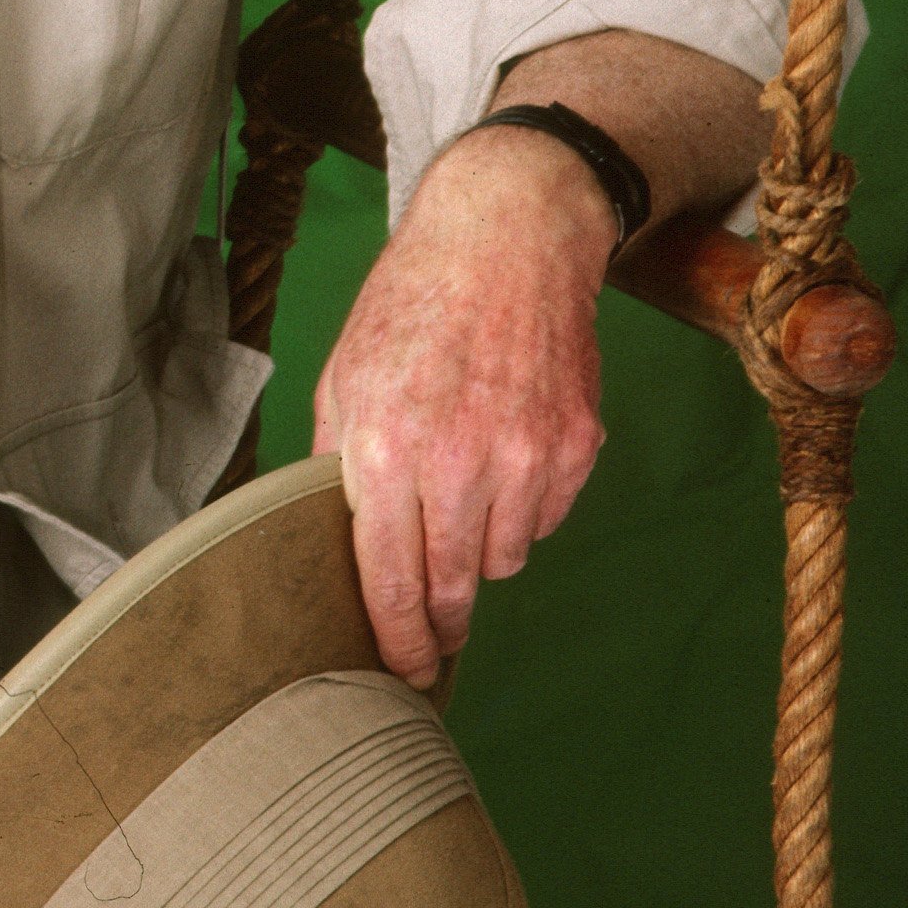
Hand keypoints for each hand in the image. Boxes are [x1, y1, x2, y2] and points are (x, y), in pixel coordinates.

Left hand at [314, 125, 611, 687]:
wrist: (507, 238)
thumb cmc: (413, 303)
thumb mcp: (343, 375)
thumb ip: (334, 464)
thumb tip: (330, 543)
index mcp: (386, 448)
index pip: (392, 581)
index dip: (398, 640)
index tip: (402, 670)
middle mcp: (459, 462)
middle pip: (455, 588)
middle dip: (442, 620)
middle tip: (434, 631)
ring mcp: (527, 457)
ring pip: (505, 559)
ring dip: (481, 548)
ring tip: (464, 491)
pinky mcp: (577, 446)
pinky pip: (546, 519)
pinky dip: (523, 508)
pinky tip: (505, 453)